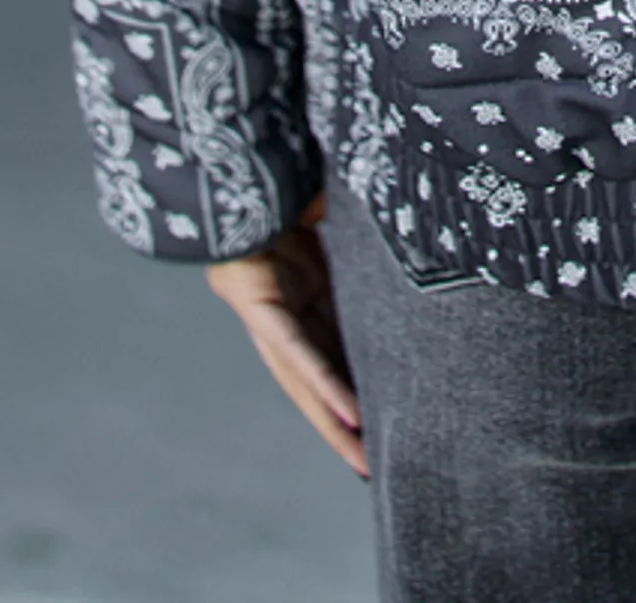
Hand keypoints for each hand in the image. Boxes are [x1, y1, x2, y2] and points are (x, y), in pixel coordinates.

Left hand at [207, 198, 368, 477]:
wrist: (235, 173)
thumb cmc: (279, 184)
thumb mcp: (330, 206)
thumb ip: (359, 219)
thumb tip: (401, 208)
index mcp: (303, 291)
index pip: (334, 346)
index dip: (353, 381)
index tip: (379, 413)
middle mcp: (287, 313)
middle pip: (317, 379)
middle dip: (342, 424)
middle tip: (370, 463)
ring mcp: (271, 315)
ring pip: (305, 380)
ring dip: (333, 423)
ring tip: (360, 459)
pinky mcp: (259, 309)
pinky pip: (296, 352)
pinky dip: (322, 384)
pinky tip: (346, 415)